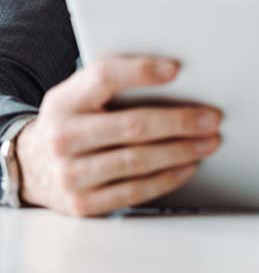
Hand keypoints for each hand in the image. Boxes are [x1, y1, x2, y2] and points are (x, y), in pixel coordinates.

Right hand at [15, 56, 221, 216]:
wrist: (32, 165)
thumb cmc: (73, 121)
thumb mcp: (80, 94)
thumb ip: (116, 83)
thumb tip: (177, 75)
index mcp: (65, 101)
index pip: (104, 77)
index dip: (141, 71)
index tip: (176, 69)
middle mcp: (64, 137)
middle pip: (132, 125)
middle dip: (180, 122)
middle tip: (212, 119)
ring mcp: (71, 173)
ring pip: (137, 161)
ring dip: (182, 151)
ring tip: (209, 142)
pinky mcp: (82, 203)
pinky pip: (133, 191)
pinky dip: (167, 179)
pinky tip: (188, 166)